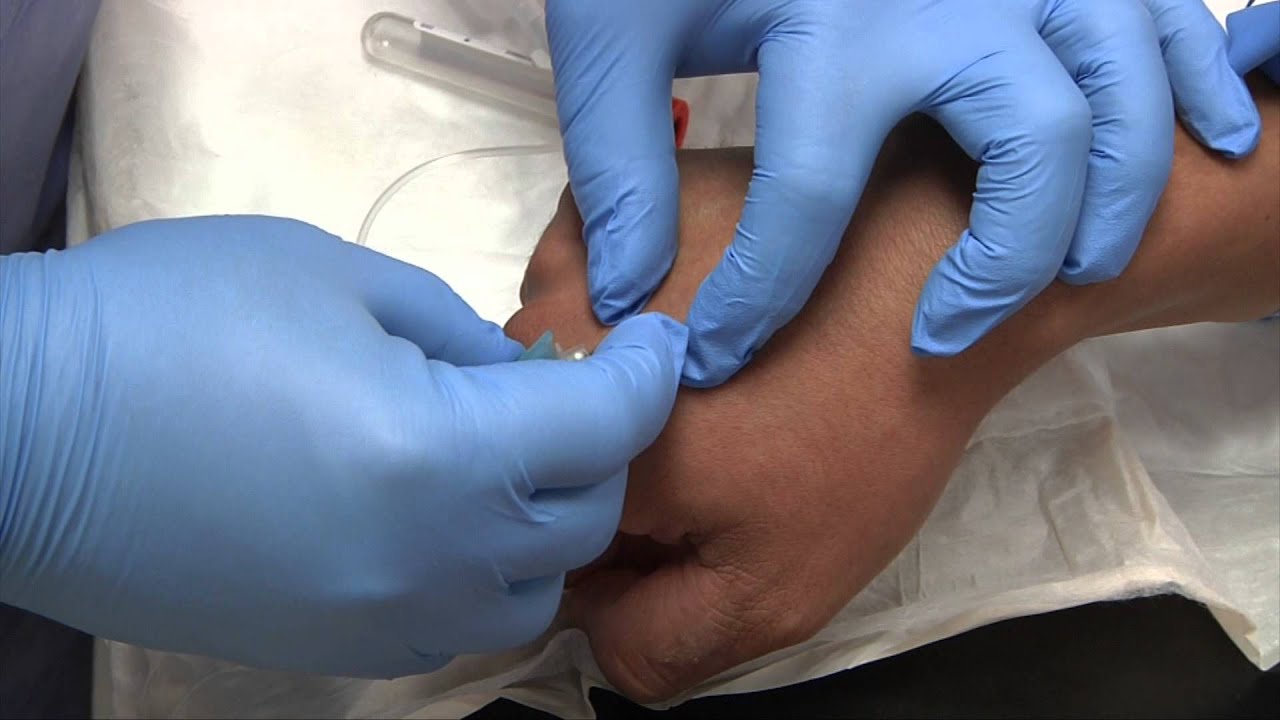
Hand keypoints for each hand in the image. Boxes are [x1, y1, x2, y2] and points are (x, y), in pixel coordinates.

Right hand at [0, 216, 685, 677]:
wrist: (26, 434)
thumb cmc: (174, 321)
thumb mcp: (336, 281)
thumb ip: (459, 336)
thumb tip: (521, 377)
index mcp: (438, 456)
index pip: (603, 429)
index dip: (649, 374)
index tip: (658, 339)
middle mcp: (430, 564)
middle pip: (585, 521)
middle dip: (600, 448)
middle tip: (563, 389)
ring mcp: (382, 624)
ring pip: (531, 594)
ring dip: (545, 526)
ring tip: (504, 463)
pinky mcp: (333, 654)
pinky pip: (454, 626)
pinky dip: (479, 574)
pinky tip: (440, 518)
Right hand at [509, 74, 1276, 700]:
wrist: (936, 259)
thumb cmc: (866, 428)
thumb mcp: (775, 589)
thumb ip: (654, 644)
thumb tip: (590, 624)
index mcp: (571, 454)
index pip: (542, 545)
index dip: (621, 555)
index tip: (702, 522)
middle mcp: (543, 347)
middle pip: (548, 449)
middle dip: (617, 466)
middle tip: (725, 444)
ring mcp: (578, 256)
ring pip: (564, 363)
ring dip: (622, 379)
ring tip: (725, 366)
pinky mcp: (615, 199)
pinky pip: (590, 278)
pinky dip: (633, 299)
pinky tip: (715, 303)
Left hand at [546, 0, 1259, 385]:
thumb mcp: (619, 28)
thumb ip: (621, 159)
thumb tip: (630, 294)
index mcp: (832, 25)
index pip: (808, 202)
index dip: (757, 304)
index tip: (718, 357)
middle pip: (1038, 143)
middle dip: (1005, 263)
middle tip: (942, 332)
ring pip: (1124, 88)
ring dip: (1120, 195)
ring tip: (1079, 272)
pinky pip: (1168, 20)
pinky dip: (1198, 86)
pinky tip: (1202, 148)